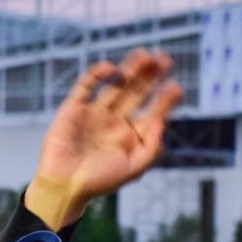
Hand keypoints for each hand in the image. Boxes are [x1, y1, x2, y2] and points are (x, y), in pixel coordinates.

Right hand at [27, 48, 182, 227]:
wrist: (64, 186)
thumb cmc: (99, 181)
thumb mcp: (133, 168)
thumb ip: (151, 147)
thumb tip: (163, 121)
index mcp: (132, 135)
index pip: (153, 111)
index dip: (166, 99)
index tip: (177, 88)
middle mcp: (116, 120)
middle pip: (138, 92)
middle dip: (151, 76)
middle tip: (165, 58)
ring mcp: (96, 112)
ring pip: (117, 84)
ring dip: (131, 69)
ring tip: (146, 55)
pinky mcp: (74, 107)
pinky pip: (87, 86)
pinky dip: (98, 75)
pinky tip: (112, 69)